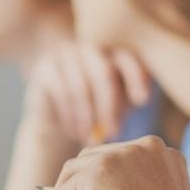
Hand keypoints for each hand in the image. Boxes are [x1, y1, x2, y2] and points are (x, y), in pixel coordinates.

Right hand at [24, 44, 150, 149]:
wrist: (53, 98)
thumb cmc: (94, 104)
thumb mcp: (114, 102)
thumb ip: (126, 101)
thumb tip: (138, 103)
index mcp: (114, 54)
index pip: (128, 61)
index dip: (137, 78)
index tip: (142, 101)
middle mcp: (91, 50)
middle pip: (104, 73)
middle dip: (111, 106)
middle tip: (114, 133)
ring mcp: (67, 56)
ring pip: (81, 87)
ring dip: (88, 118)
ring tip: (91, 139)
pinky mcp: (46, 69)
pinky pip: (61, 93)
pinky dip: (71, 118)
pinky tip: (75, 132)